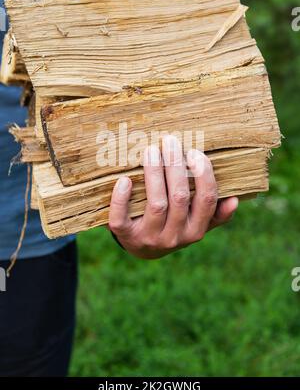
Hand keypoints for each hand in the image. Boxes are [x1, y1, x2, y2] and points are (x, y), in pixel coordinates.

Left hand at [109, 135, 237, 258]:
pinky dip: (121, 199)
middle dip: (175, 166)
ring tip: (151, 150)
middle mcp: (174, 237)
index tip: (194, 152)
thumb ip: (215, 213)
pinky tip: (124, 180)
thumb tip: (235, 200)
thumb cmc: (173, 225)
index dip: (203, 175)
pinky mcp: (126, 236)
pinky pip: (121, 220)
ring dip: (153, 174)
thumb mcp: (196, 223)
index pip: (206, 200)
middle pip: (179, 198)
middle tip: (170, 141)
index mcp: (195, 231)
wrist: (142, 248)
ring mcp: (149, 237)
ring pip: (156, 204)